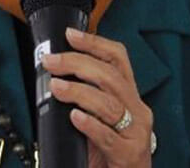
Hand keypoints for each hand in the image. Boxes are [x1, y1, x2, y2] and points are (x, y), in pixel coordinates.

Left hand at [42, 28, 152, 167]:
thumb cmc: (111, 151)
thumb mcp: (102, 118)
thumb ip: (87, 99)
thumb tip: (55, 76)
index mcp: (129, 97)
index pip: (118, 59)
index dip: (95, 43)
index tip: (70, 35)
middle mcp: (137, 111)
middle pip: (110, 77)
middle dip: (77, 63)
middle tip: (51, 62)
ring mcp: (136, 133)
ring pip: (109, 104)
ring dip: (79, 91)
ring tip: (57, 87)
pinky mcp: (129, 155)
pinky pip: (107, 136)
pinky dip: (89, 124)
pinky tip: (74, 117)